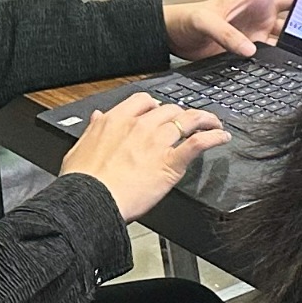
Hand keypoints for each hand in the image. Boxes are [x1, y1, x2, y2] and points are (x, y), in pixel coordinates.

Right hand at [60, 93, 228, 223]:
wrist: (89, 201)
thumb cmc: (82, 182)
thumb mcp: (80, 147)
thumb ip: (93, 129)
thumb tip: (97, 117)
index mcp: (116, 120)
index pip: (144, 101)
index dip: (156, 105)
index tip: (159, 112)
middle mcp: (139, 126)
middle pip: (169, 110)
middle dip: (179, 115)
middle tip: (185, 124)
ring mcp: (157, 142)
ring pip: (187, 120)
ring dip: (204, 120)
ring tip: (213, 123)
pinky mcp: (170, 162)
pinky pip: (199, 142)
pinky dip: (214, 137)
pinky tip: (222, 137)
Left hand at [165, 0, 301, 61]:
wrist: (178, 38)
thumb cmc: (188, 20)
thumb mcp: (207, 22)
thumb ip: (227, 34)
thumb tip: (250, 48)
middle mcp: (262, 9)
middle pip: (296, 2)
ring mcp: (261, 27)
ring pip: (291, 27)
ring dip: (301, 32)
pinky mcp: (257, 45)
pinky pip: (278, 48)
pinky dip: (288, 52)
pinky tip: (297, 56)